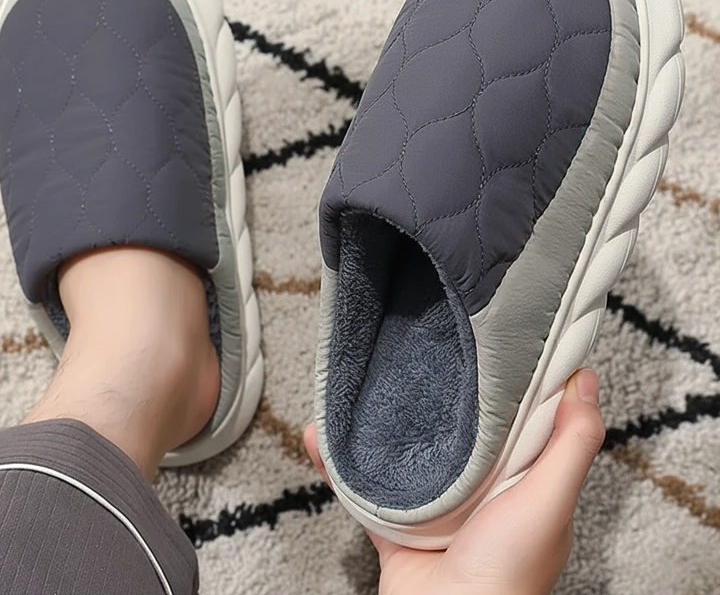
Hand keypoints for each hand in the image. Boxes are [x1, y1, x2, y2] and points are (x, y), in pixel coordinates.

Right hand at [304, 368, 603, 594]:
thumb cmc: (505, 575)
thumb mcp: (546, 501)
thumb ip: (569, 445)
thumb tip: (587, 380)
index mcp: (521, 479)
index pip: (518, 415)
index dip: (506, 378)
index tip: (489, 337)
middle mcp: (480, 488)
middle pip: (458, 427)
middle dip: (433, 391)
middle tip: (413, 348)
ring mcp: (434, 503)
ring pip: (404, 448)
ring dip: (377, 420)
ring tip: (360, 385)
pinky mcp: (395, 519)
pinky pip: (361, 481)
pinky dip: (336, 460)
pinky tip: (320, 435)